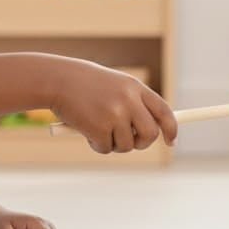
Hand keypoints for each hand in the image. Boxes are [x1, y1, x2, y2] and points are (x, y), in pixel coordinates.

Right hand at [50, 60, 176, 153]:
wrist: (56, 80)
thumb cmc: (83, 83)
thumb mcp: (114, 87)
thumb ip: (132, 104)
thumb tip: (148, 131)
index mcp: (135, 88)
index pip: (164, 112)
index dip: (171, 129)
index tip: (171, 141)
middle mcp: (129, 101)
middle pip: (150, 134)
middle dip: (141, 143)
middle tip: (129, 142)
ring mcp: (115, 115)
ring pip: (127, 145)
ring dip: (114, 144)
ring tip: (97, 128)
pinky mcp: (99, 128)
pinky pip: (106, 148)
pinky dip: (96, 144)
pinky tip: (85, 129)